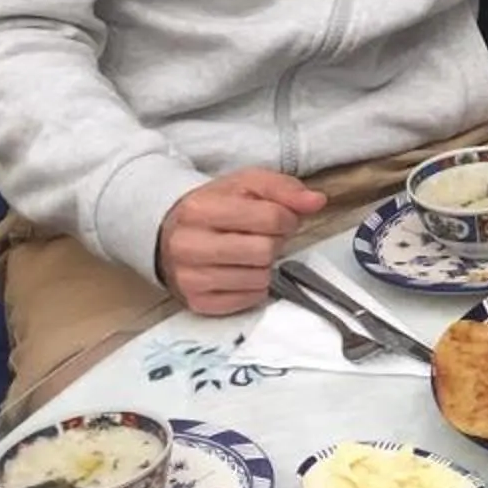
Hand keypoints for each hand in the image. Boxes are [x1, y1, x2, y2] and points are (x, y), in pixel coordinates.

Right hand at [155, 169, 325, 314]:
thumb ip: (284, 188)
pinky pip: (249, 300)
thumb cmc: (215, 208)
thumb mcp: (246, 185)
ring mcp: (190, 277)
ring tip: (249, 253)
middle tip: (262, 237)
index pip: (270, 218)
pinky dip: (254, 287)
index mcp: (200, 209)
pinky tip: (241, 271)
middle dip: (274, 243)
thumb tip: (316, 201)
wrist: (171, 235)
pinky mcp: (198, 302)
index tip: (279, 218)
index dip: (286, 218)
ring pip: (259, 278)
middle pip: (264, 251)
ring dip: (265, 266)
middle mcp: (189, 245)